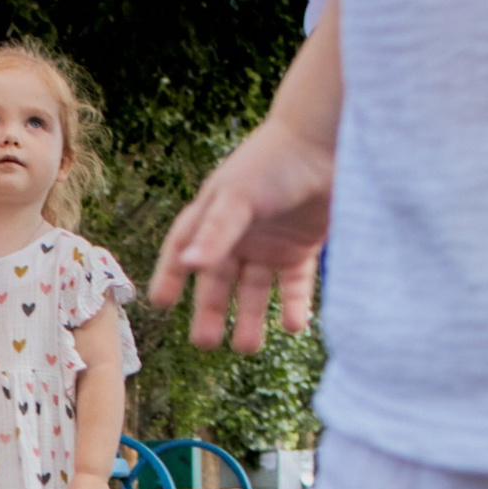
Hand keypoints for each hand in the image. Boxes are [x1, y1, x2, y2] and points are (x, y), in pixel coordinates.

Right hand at [151, 116, 331, 352]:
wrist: (326, 141)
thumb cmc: (274, 161)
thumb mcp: (238, 196)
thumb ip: (215, 232)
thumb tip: (188, 266)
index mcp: (213, 216)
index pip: (183, 251)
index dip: (170, 276)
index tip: (161, 304)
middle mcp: (238, 234)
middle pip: (218, 281)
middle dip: (210, 311)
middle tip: (205, 342)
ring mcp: (270, 244)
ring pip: (254, 291)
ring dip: (250, 318)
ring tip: (248, 347)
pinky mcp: (302, 249)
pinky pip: (294, 286)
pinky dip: (294, 307)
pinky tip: (294, 327)